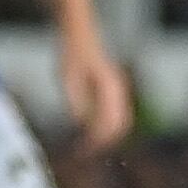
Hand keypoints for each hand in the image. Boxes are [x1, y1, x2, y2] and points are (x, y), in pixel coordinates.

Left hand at [57, 33, 132, 153]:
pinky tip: (90, 132)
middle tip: (84, 153)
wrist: (78, 34)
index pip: (107, 122)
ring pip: (120, 121)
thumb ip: (77, 102)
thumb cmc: (71, 54)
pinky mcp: (112, 90)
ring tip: (87, 147)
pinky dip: (106, 127)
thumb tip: (82, 124)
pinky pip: (116, 115)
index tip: (82, 151)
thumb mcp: (68, 79)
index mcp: (109, 87)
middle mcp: (118, 89)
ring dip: (106, 135)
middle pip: (119, 125)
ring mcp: (118, 90)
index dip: (96, 140)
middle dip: (103, 141)